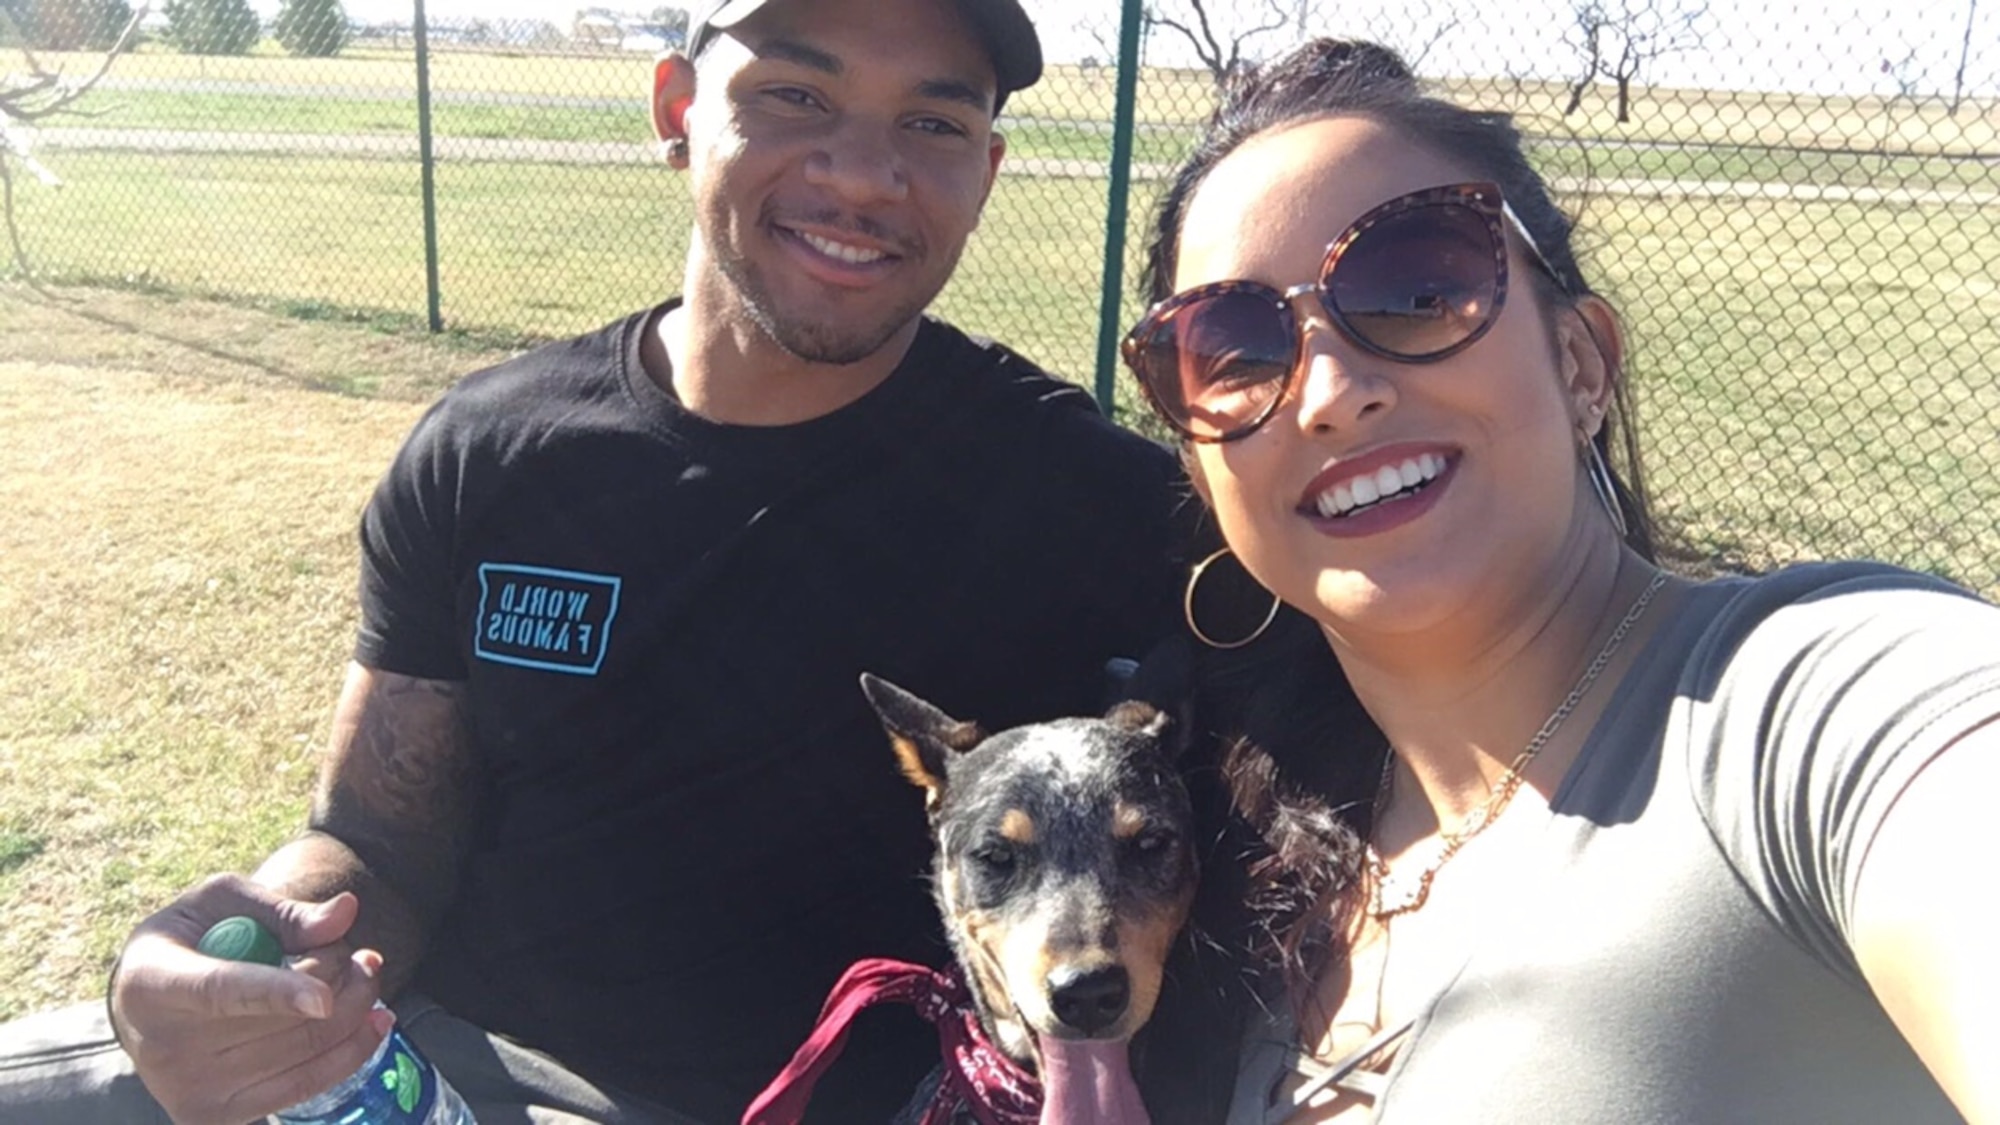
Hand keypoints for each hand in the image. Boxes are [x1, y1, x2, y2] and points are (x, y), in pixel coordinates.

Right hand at [110, 874, 395, 1124]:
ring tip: (362, 975)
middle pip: (280, 1021)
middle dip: (341, 976)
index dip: (274, 994)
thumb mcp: (221, 904)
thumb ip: (282, 910)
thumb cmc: (189, 939)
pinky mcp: (219, 1117)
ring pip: (305, 1052)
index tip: (323, 998)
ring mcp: (191, 1092)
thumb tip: (346, 911)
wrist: (140, 1005)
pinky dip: (350, 1051)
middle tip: (356, 953)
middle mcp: (163, 1049)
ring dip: (354, 1007)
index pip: (219, 992)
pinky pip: (307, 1085)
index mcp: (153, 983)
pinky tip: (372, 1022)